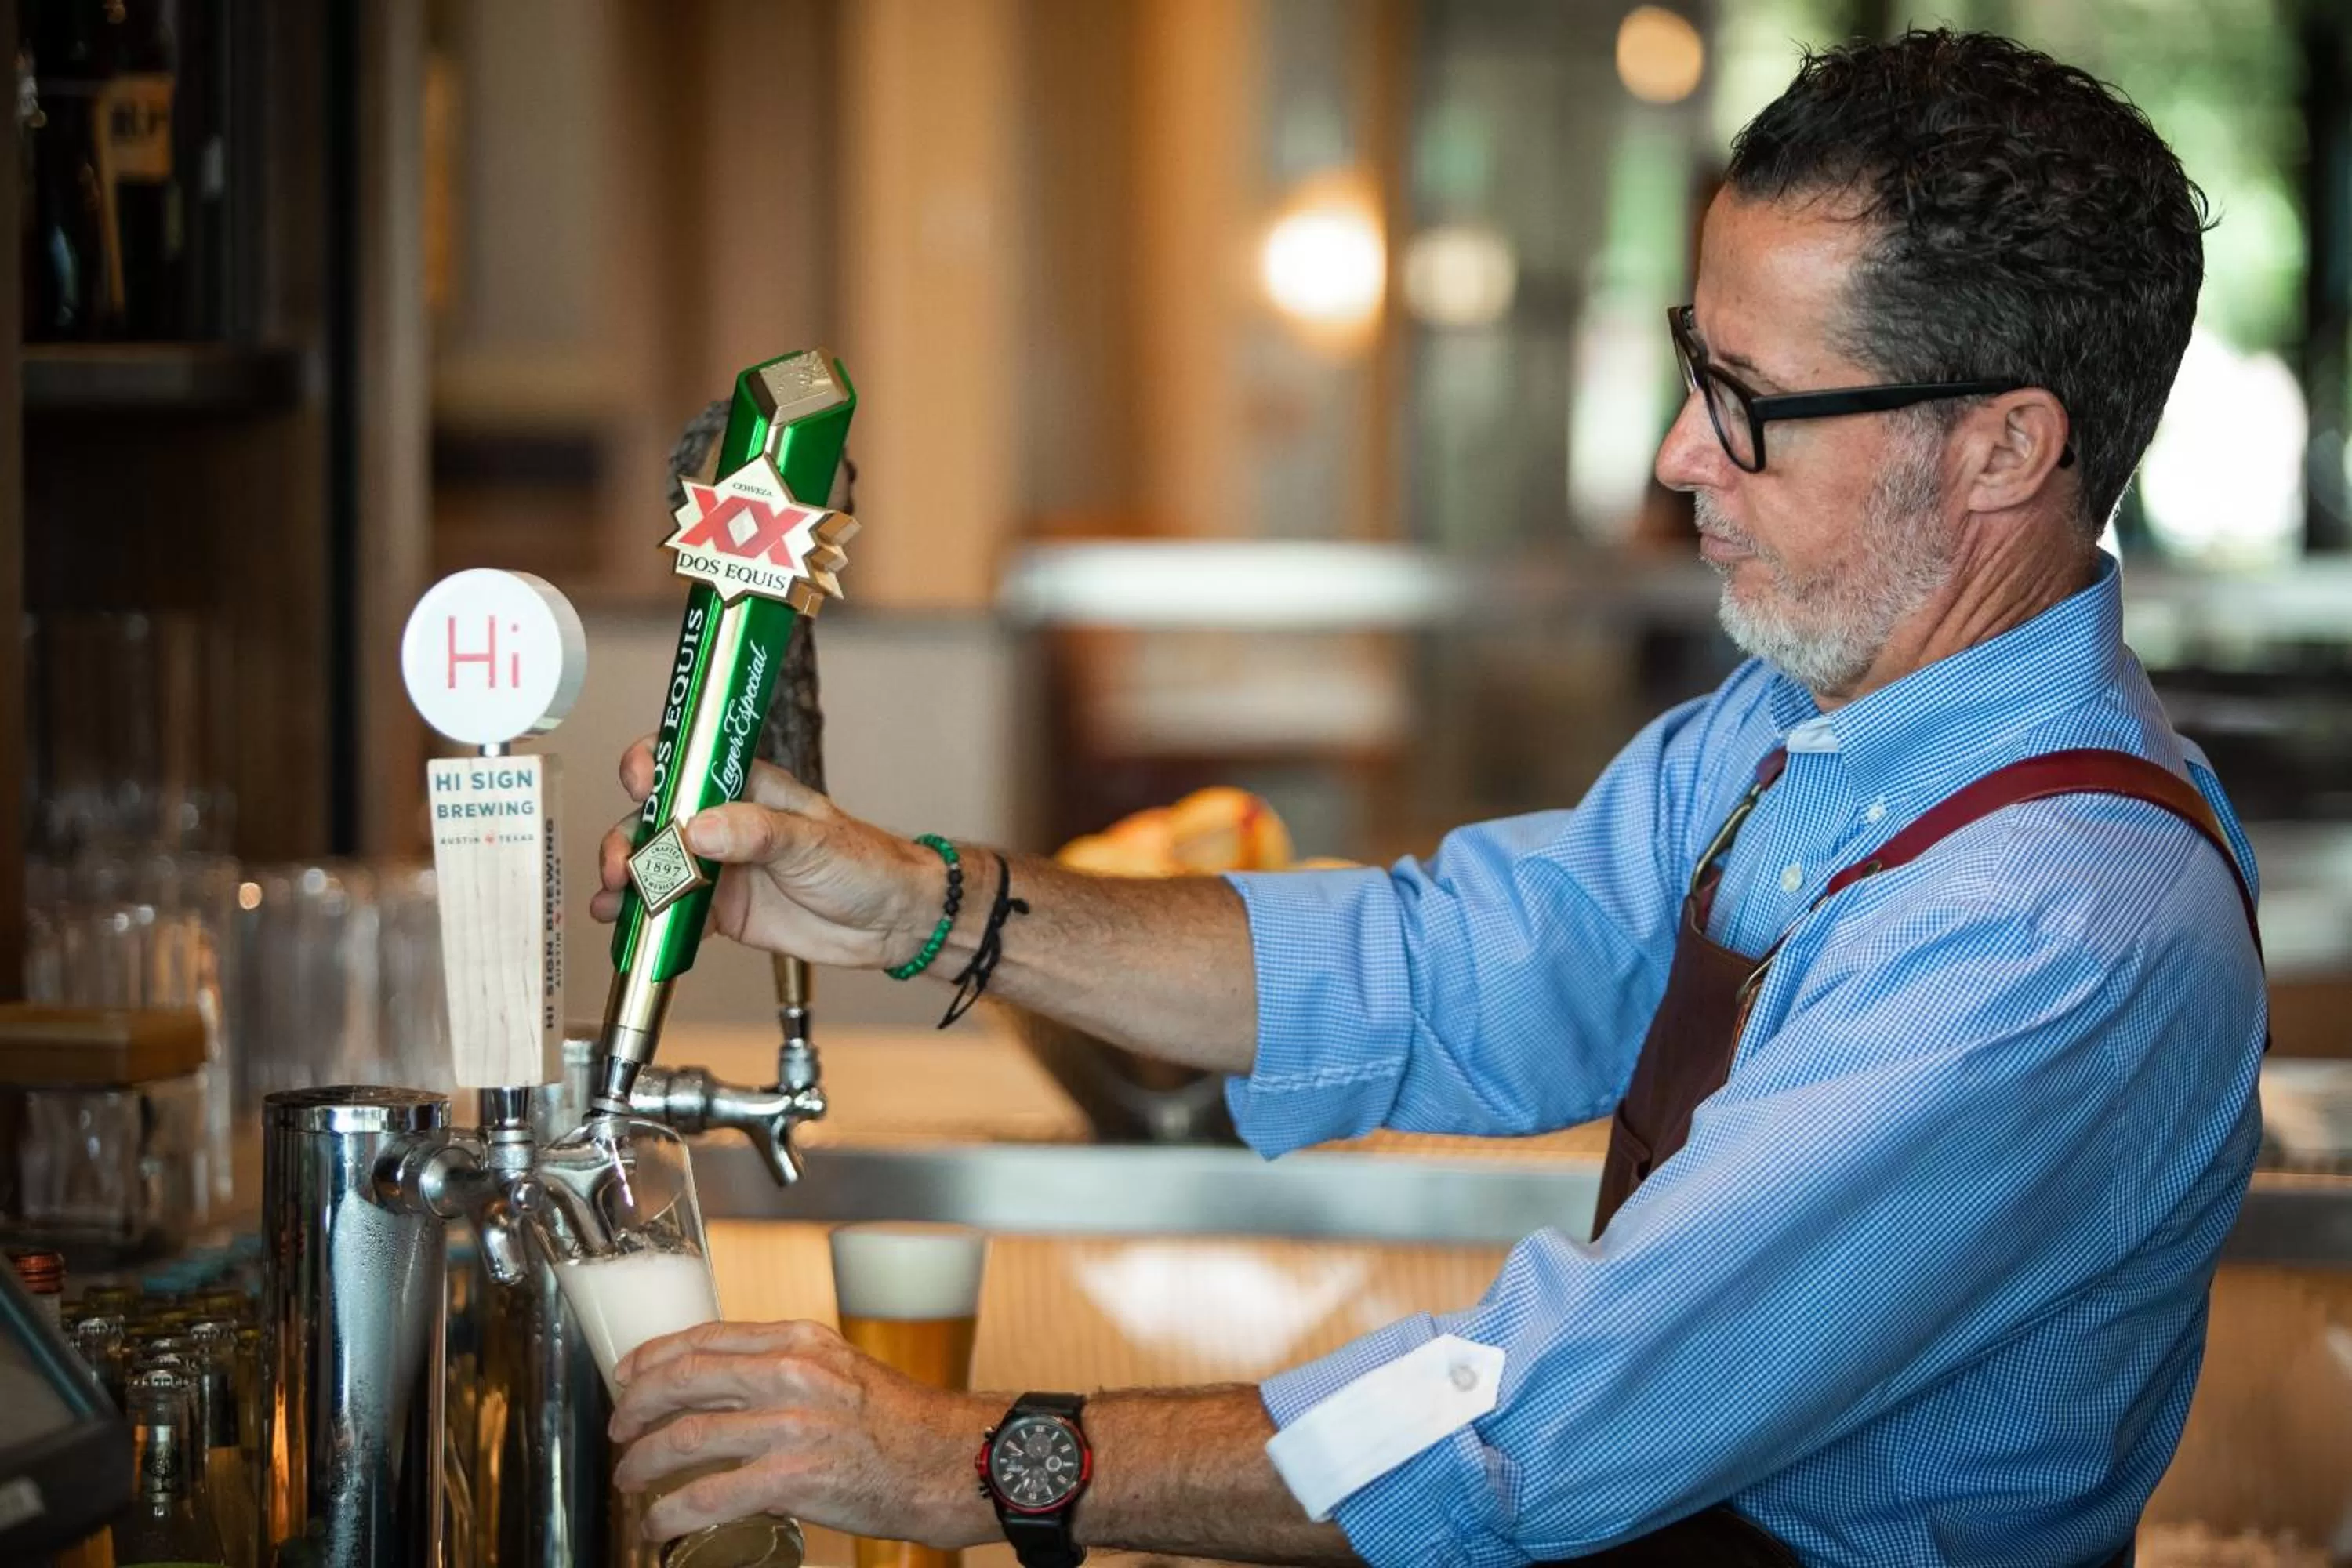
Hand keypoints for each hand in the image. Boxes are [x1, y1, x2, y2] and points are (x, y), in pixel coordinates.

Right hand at [589, 737, 947, 969]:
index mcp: (746, 787)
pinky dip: (645, 920)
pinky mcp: (720, 911)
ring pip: (656, 866)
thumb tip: (700, 827)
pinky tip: (626, 928)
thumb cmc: (865, 864)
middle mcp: (724, 822)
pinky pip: (671, 913)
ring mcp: (718, 867)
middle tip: (625, 864)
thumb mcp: (813, 840)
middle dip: (629, 836)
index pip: (687, 759)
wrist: (891, 922)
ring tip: (614, 899)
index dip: (653, 763)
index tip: (639, 783)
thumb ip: (757, 832)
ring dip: (627, 880)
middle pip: (655, 818)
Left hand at [607, 1319, 1000, 1547]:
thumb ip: (787, 1371)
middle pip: (685, 1379)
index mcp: (801, 1342)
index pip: (707, 1337)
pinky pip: (711, 1495)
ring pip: (688, 1437)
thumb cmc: (901, 1425)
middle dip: (636, 1406)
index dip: (654, 1356)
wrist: (951, 1462)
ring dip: (644, 1461)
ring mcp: (792, 1425)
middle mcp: (792, 1374)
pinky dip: (672, 1511)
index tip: (628, 1374)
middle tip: (618, 1428)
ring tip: (629, 1478)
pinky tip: (658, 1521)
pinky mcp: (795, 1477)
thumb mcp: (841, 1372)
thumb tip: (724, 1390)